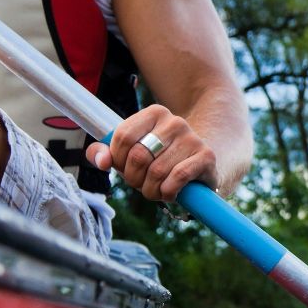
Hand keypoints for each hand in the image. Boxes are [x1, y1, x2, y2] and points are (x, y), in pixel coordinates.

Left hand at [89, 104, 218, 201]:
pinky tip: (170, 193)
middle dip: (134, 179)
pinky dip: (168, 193)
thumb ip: (107, 154)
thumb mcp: (130, 154)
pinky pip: (177, 178)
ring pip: (157, 172)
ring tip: (156, 190)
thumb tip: (100, 160)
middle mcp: (175, 122)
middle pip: (138, 156)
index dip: (118, 160)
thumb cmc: (160, 160)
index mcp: (154, 113)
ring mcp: (192, 138)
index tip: (125, 168)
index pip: (123, 136)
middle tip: (141, 183)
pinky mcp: (206, 157)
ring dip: (151, 190)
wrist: (202, 166)